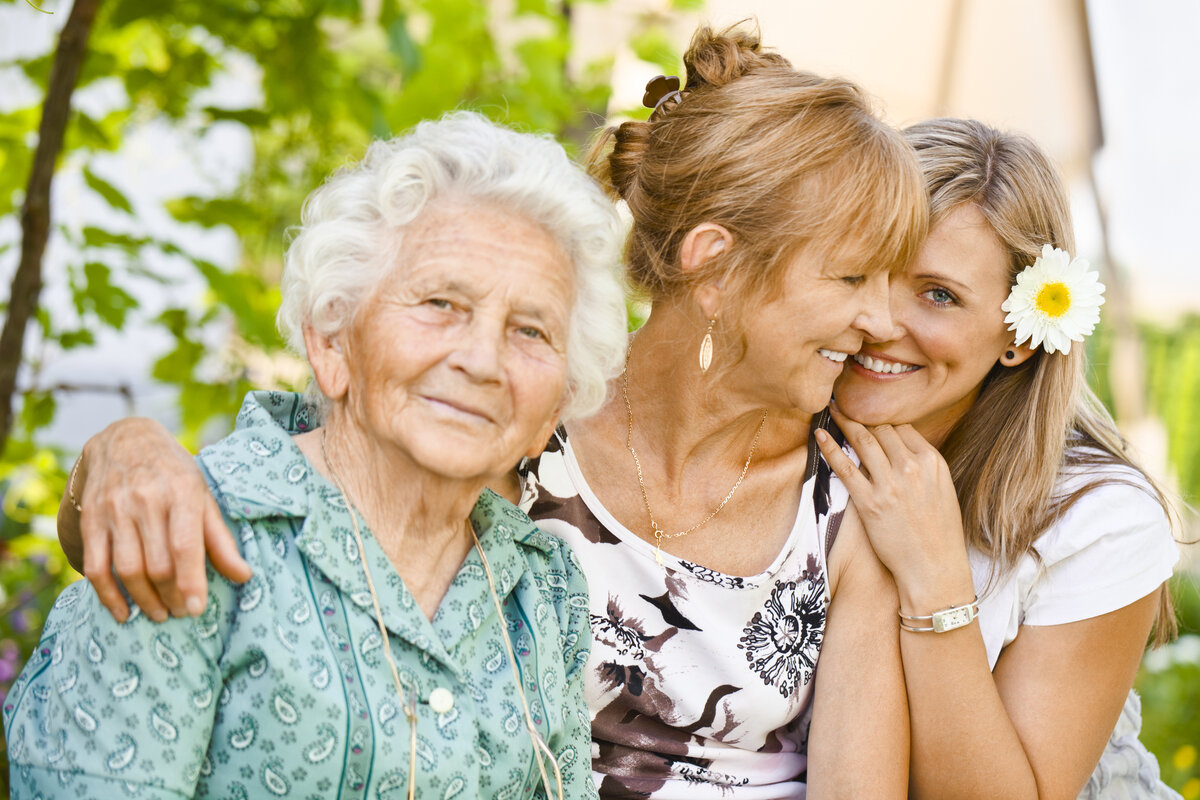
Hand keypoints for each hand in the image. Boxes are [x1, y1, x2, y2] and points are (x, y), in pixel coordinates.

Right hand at [68, 418, 250, 621]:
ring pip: (128, 569)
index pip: (185, 546)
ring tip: (159, 614)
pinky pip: (96, 566)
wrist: (124, 440)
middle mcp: (146, 501)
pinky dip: (108, 595)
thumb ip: (220, 538)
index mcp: (182, 492)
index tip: (197, 610)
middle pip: (158, 564)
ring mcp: (114, 510)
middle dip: (171, 596)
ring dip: (144, 600)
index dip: (191, 582)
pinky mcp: (91, 520)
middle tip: (181, 612)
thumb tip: (244, 576)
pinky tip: (122, 611)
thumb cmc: (173, 474)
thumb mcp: (203, 496)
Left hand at [814, 406, 972, 608]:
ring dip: (845, 421)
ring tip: (832, 409)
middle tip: (845, 401)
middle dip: (862, 414)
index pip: (903, 428)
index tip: (869, 414)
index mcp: (933, 461)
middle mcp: (912, 468)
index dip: (883, 420)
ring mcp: (890, 484)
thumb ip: (924, 465)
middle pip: (881, 429)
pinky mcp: (870, 502)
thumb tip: (901, 447)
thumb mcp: (942, 489)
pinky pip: (845, 467)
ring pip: (863, 441)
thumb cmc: (939, 532)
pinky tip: (820, 433)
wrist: (934, 567)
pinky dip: (830, 448)